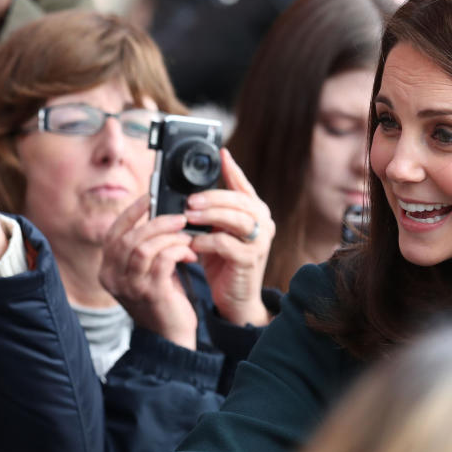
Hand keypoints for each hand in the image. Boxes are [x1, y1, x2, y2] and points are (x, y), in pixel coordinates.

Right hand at [99, 195, 198, 348]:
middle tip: (180, 219)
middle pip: (128, 237)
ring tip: (186, 238)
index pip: (113, 233)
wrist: (171, 338)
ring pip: (144, 246)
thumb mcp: (148, 272)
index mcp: (108, 270)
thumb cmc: (164, 301)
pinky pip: (162, 260)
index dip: (131, 213)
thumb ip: (146, 247)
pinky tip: (189, 256)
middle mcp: (113, 278)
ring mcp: (130, 287)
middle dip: (157, 223)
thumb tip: (160, 215)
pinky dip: (178, 251)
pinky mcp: (151, 293)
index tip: (150, 198)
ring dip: (169, 237)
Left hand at [185, 149, 273, 326]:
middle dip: (213, 197)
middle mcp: (263, 223)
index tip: (221, 153)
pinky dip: (206, 242)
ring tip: (188, 217)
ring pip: (236, 219)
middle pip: (240, 201)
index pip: (244, 186)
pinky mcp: (250, 260)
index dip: (233, 169)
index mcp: (256, 212)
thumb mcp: (217, 230)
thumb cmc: (223, 262)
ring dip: (210, 216)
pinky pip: (227, 244)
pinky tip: (193, 243)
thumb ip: (213, 211)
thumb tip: (191, 190)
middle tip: (190, 200)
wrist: (235, 298)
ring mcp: (260, 242)